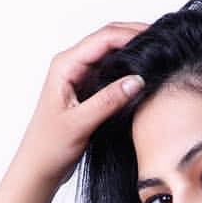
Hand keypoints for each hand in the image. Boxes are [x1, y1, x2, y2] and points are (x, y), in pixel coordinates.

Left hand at [17, 22, 148, 186]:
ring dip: (133, 52)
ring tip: (158, 54)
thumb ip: (108, 101)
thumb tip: (137, 80)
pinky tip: (144, 75)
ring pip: (112, 55)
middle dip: (135, 37)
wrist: (39, 168)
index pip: (103, 39)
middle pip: (109, 40)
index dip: (130, 34)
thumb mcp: (80, 124)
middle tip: (162, 42)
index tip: (155, 38)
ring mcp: (81, 78)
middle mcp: (72, 66)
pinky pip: (111, 73)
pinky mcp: (88, 92)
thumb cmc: (49, 147)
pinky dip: (128, 71)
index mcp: (65, 66)